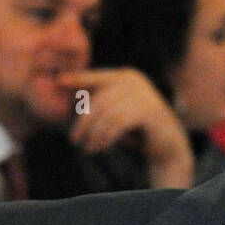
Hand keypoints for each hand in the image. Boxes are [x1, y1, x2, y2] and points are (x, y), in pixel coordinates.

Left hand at [62, 68, 193, 187]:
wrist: (167, 146)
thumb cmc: (135, 130)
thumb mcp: (113, 113)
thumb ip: (96, 104)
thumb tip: (66, 96)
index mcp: (126, 76)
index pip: (96, 77)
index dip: (77, 79)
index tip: (58, 82)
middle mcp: (135, 81)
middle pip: (98, 100)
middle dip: (83, 123)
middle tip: (75, 141)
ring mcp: (144, 94)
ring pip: (106, 113)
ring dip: (94, 134)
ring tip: (88, 148)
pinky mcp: (149, 110)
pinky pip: (118, 123)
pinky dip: (106, 137)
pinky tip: (101, 148)